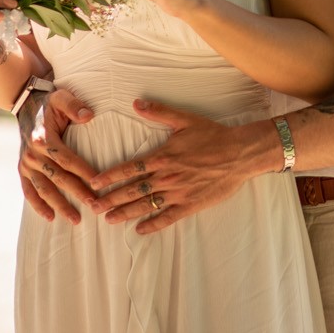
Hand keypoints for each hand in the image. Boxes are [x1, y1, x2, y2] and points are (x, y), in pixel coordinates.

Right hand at [18, 85, 99, 224]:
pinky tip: (49, 217)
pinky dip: (37, 205)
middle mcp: (32, 154)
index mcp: (43, 138)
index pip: (67, 159)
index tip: (99, 183)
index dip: (83, 172)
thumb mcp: (62, 97)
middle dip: (77, 193)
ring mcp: (25, 164)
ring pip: (44, 189)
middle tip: (95, 206)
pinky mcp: (22, 169)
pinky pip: (28, 190)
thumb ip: (74, 105)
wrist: (26, 104)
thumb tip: (89, 116)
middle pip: (58, 178)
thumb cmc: (50, 102)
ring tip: (76, 219)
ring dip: (59, 205)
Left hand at [86, 99, 269, 235]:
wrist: (240, 153)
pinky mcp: (191, 204)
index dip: (110, 176)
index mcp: (163, 156)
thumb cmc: (213, 135)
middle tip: (93, 206)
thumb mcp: (185, 119)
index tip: (94, 183)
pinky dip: (153, 224)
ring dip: (126, 213)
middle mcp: (167, 176)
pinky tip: (140, 230)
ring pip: (146, 205)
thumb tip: (137, 102)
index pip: (130, 168)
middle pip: (133, 189)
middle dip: (111, 198)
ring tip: (109, 219)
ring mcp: (178, 192)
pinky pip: (168, 217)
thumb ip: (160, 112)